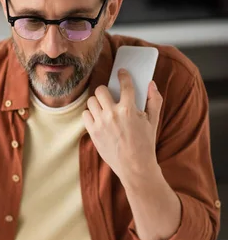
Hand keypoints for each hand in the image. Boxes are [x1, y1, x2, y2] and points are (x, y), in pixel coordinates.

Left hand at [82, 69, 162, 183]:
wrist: (134, 167)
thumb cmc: (145, 144)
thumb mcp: (153, 121)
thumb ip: (154, 100)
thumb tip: (152, 84)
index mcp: (129, 109)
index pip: (124, 84)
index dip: (123, 75)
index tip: (121, 72)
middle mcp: (112, 114)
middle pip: (101, 90)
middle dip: (106, 90)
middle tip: (109, 95)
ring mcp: (100, 123)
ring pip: (91, 101)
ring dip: (97, 102)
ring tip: (103, 107)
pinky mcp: (93, 133)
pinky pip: (85, 114)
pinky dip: (90, 114)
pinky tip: (98, 118)